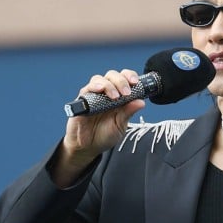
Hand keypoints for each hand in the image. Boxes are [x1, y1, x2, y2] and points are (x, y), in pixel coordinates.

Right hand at [53, 69, 145, 185]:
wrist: (88, 147)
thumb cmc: (105, 135)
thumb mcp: (121, 125)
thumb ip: (129, 112)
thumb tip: (141, 102)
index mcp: (118, 96)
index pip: (124, 79)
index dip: (130, 76)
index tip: (136, 82)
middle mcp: (105, 93)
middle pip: (112, 76)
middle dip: (121, 81)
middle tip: (126, 93)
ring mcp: (93, 95)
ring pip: (99, 79)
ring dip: (109, 85)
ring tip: (115, 96)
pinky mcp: (81, 101)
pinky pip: (86, 89)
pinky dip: (94, 87)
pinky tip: (100, 90)